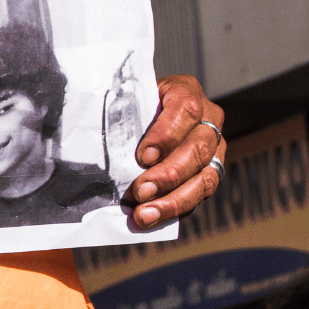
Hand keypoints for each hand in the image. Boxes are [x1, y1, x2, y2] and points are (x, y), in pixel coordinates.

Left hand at [124, 75, 225, 227]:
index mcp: (186, 92)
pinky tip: (154, 217)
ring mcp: (214, 149)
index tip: (143, 156)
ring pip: (205, 177)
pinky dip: (176, 209)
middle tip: (140, 191)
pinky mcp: (210, 173)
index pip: (185, 109)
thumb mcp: (128, 100)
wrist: (146, 115)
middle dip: (168, 174)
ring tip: (145, 214)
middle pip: (197, 148)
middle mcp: (208, 120)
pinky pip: (200, 195)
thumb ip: (122, 114)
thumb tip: (94, 139)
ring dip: (173, 200)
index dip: (166, 135)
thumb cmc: (134, 106)